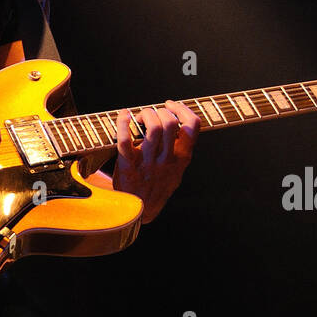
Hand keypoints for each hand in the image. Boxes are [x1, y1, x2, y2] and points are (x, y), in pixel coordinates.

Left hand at [112, 100, 198, 222]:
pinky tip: (124, 115)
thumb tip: (180, 124)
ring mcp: (148, 163)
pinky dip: (123, 123)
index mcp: (181, 159)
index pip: (192, 127)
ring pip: (152, 129)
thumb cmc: (155, 187)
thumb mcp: (176, 172)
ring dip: (146, 114)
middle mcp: (167, 160)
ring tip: (141, 116)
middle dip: (161, 110)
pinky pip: (125, 140)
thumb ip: (180, 152)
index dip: (183, 109)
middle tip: (153, 112)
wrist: (138, 212)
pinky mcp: (128, 166)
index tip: (172, 104)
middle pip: (170, 124)